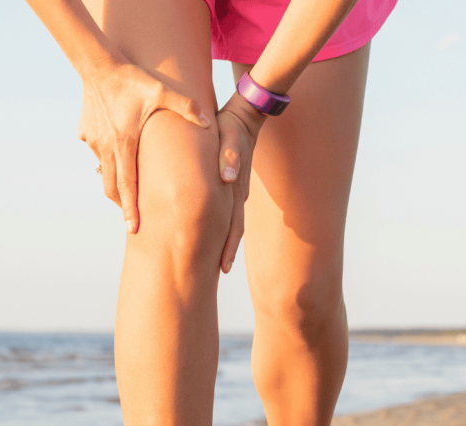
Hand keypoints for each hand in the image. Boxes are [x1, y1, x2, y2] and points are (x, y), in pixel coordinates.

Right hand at [79, 60, 209, 232]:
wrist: (97, 64)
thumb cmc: (132, 79)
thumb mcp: (162, 92)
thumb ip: (186, 108)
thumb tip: (208, 124)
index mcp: (124, 144)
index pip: (127, 186)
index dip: (130, 209)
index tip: (133, 228)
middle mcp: (106, 147)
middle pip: (112, 186)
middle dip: (122, 204)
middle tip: (132, 219)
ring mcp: (94, 141)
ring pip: (104, 169)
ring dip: (115, 182)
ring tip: (127, 191)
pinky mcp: (86, 132)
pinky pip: (97, 151)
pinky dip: (107, 158)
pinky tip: (117, 153)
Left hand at [216, 94, 265, 272]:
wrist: (247, 114)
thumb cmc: (231, 125)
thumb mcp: (228, 135)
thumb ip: (229, 155)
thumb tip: (227, 177)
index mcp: (235, 187)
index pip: (232, 224)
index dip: (227, 246)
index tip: (223, 267)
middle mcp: (238, 192)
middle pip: (234, 228)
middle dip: (228, 251)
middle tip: (222, 272)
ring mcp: (238, 189)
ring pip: (233, 220)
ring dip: (227, 240)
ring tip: (220, 260)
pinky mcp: (235, 183)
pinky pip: (229, 208)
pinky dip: (224, 223)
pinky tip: (218, 231)